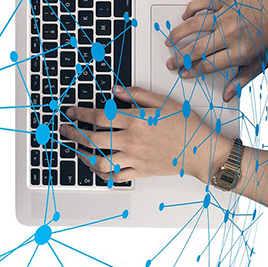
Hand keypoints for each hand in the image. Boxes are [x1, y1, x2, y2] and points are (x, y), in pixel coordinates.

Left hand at [59, 86, 232, 183]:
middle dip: (73, 133)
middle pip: (93, 138)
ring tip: (75, 150)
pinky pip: (115, 176)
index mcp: (137, 121)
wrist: (203, 152)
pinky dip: (102, 173)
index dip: (80, 114)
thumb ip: (138, 94)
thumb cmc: (188, 127)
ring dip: (83, 155)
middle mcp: (132, 140)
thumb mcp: (165, 102)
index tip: (71, 112)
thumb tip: (116, 90)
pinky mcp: (140, 171)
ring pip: (100, 160)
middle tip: (64, 129)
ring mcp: (134, 158)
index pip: (99, 117)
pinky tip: (96, 167)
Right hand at [164, 0, 267, 101]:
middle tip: (172, 62)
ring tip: (170, 41)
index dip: (192, 71)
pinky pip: (202, 3)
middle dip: (180, 58)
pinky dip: (191, 8)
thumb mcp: (263, 62)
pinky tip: (185, 16)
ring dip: (177, 34)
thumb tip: (228, 96)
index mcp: (239, 52)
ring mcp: (227, 17)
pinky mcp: (226, 2)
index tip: (184, 73)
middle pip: (196, 49)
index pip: (207, 65)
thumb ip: (242, 79)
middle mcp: (230, 34)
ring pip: (192, 26)